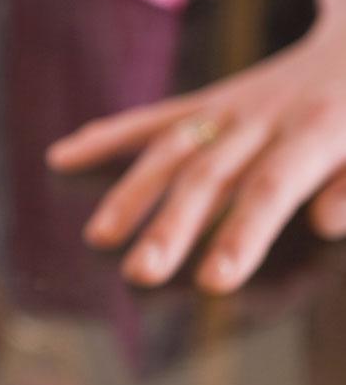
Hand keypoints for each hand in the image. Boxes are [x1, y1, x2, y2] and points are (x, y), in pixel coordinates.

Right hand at [47, 22, 345, 293]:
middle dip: (171, 226)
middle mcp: (264, 117)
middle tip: (140, 274)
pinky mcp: (208, 102)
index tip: (213, 282)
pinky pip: (154, 119)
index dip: (241, 233)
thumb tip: (325, 224)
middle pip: (208, 176)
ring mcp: (229, 107)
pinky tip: (64, 155)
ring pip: (172, 148)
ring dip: (132, 193)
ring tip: (100, 238)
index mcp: (318, 129)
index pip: (270, 188)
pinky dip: (109, 136)